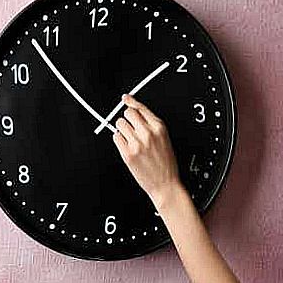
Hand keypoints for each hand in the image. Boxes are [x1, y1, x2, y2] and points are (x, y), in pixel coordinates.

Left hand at [112, 94, 181, 208]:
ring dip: (122, 129)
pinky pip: (115, 137)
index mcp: (159, 127)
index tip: (126, 98)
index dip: (131, 101)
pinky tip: (126, 146)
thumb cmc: (166, 163)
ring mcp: (137, 143)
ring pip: (119, 124)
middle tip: (131, 128)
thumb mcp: (164, 138)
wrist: (165, 183)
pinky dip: (119, 140)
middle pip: (127, 113)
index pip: (140, 107)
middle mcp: (148, 133)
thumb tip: (134, 109)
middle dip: (127, 119)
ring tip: (130, 139)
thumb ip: (150, 123)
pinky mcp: (128, 153)